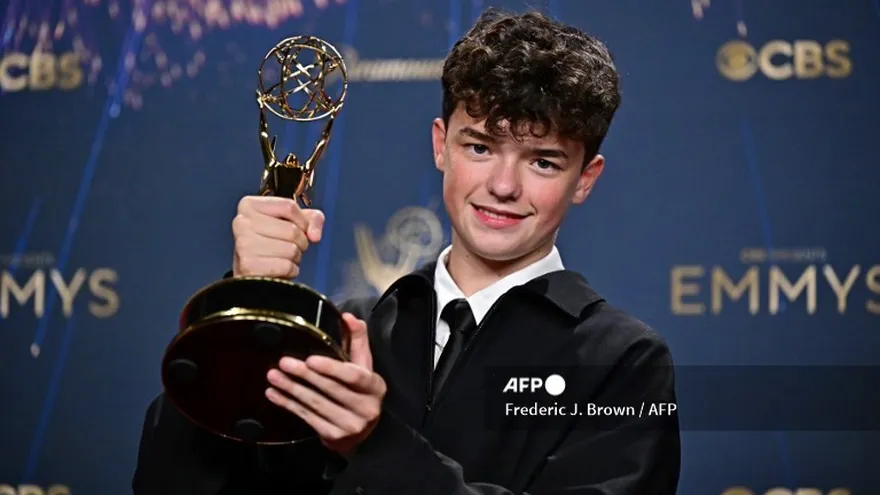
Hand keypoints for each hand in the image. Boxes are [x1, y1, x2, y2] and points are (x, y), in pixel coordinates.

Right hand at [232, 195, 324, 277]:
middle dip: (300, 242)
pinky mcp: (248, 266)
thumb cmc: (273, 242)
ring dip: (295, 257)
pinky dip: (290, 270)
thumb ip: (313, 219)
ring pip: (291, 250)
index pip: (289, 206)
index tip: (300, 228)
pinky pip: (286, 267)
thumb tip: (314, 235)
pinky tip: (278, 267)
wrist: (257, 270)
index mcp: (249, 205)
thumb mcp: (296, 221)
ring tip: (282, 256)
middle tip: (288, 245)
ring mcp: (243, 245)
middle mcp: (242, 222)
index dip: (303, 221)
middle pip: (292, 230)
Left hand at [265, 313, 385, 457]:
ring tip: (273, 376)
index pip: (354, 377)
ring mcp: (350, 426)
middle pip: (331, 389)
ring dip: (291, 389)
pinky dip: (288, 405)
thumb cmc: (360, 390)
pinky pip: (307, 417)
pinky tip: (274, 394)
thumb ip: (357, 340)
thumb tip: (347, 316)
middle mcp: (366, 408)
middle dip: (305, 375)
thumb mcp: (364, 365)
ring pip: (316, 404)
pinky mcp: (334, 437)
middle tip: (283, 362)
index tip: (310, 359)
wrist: (361, 432)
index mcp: (375, 387)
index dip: (331, 368)